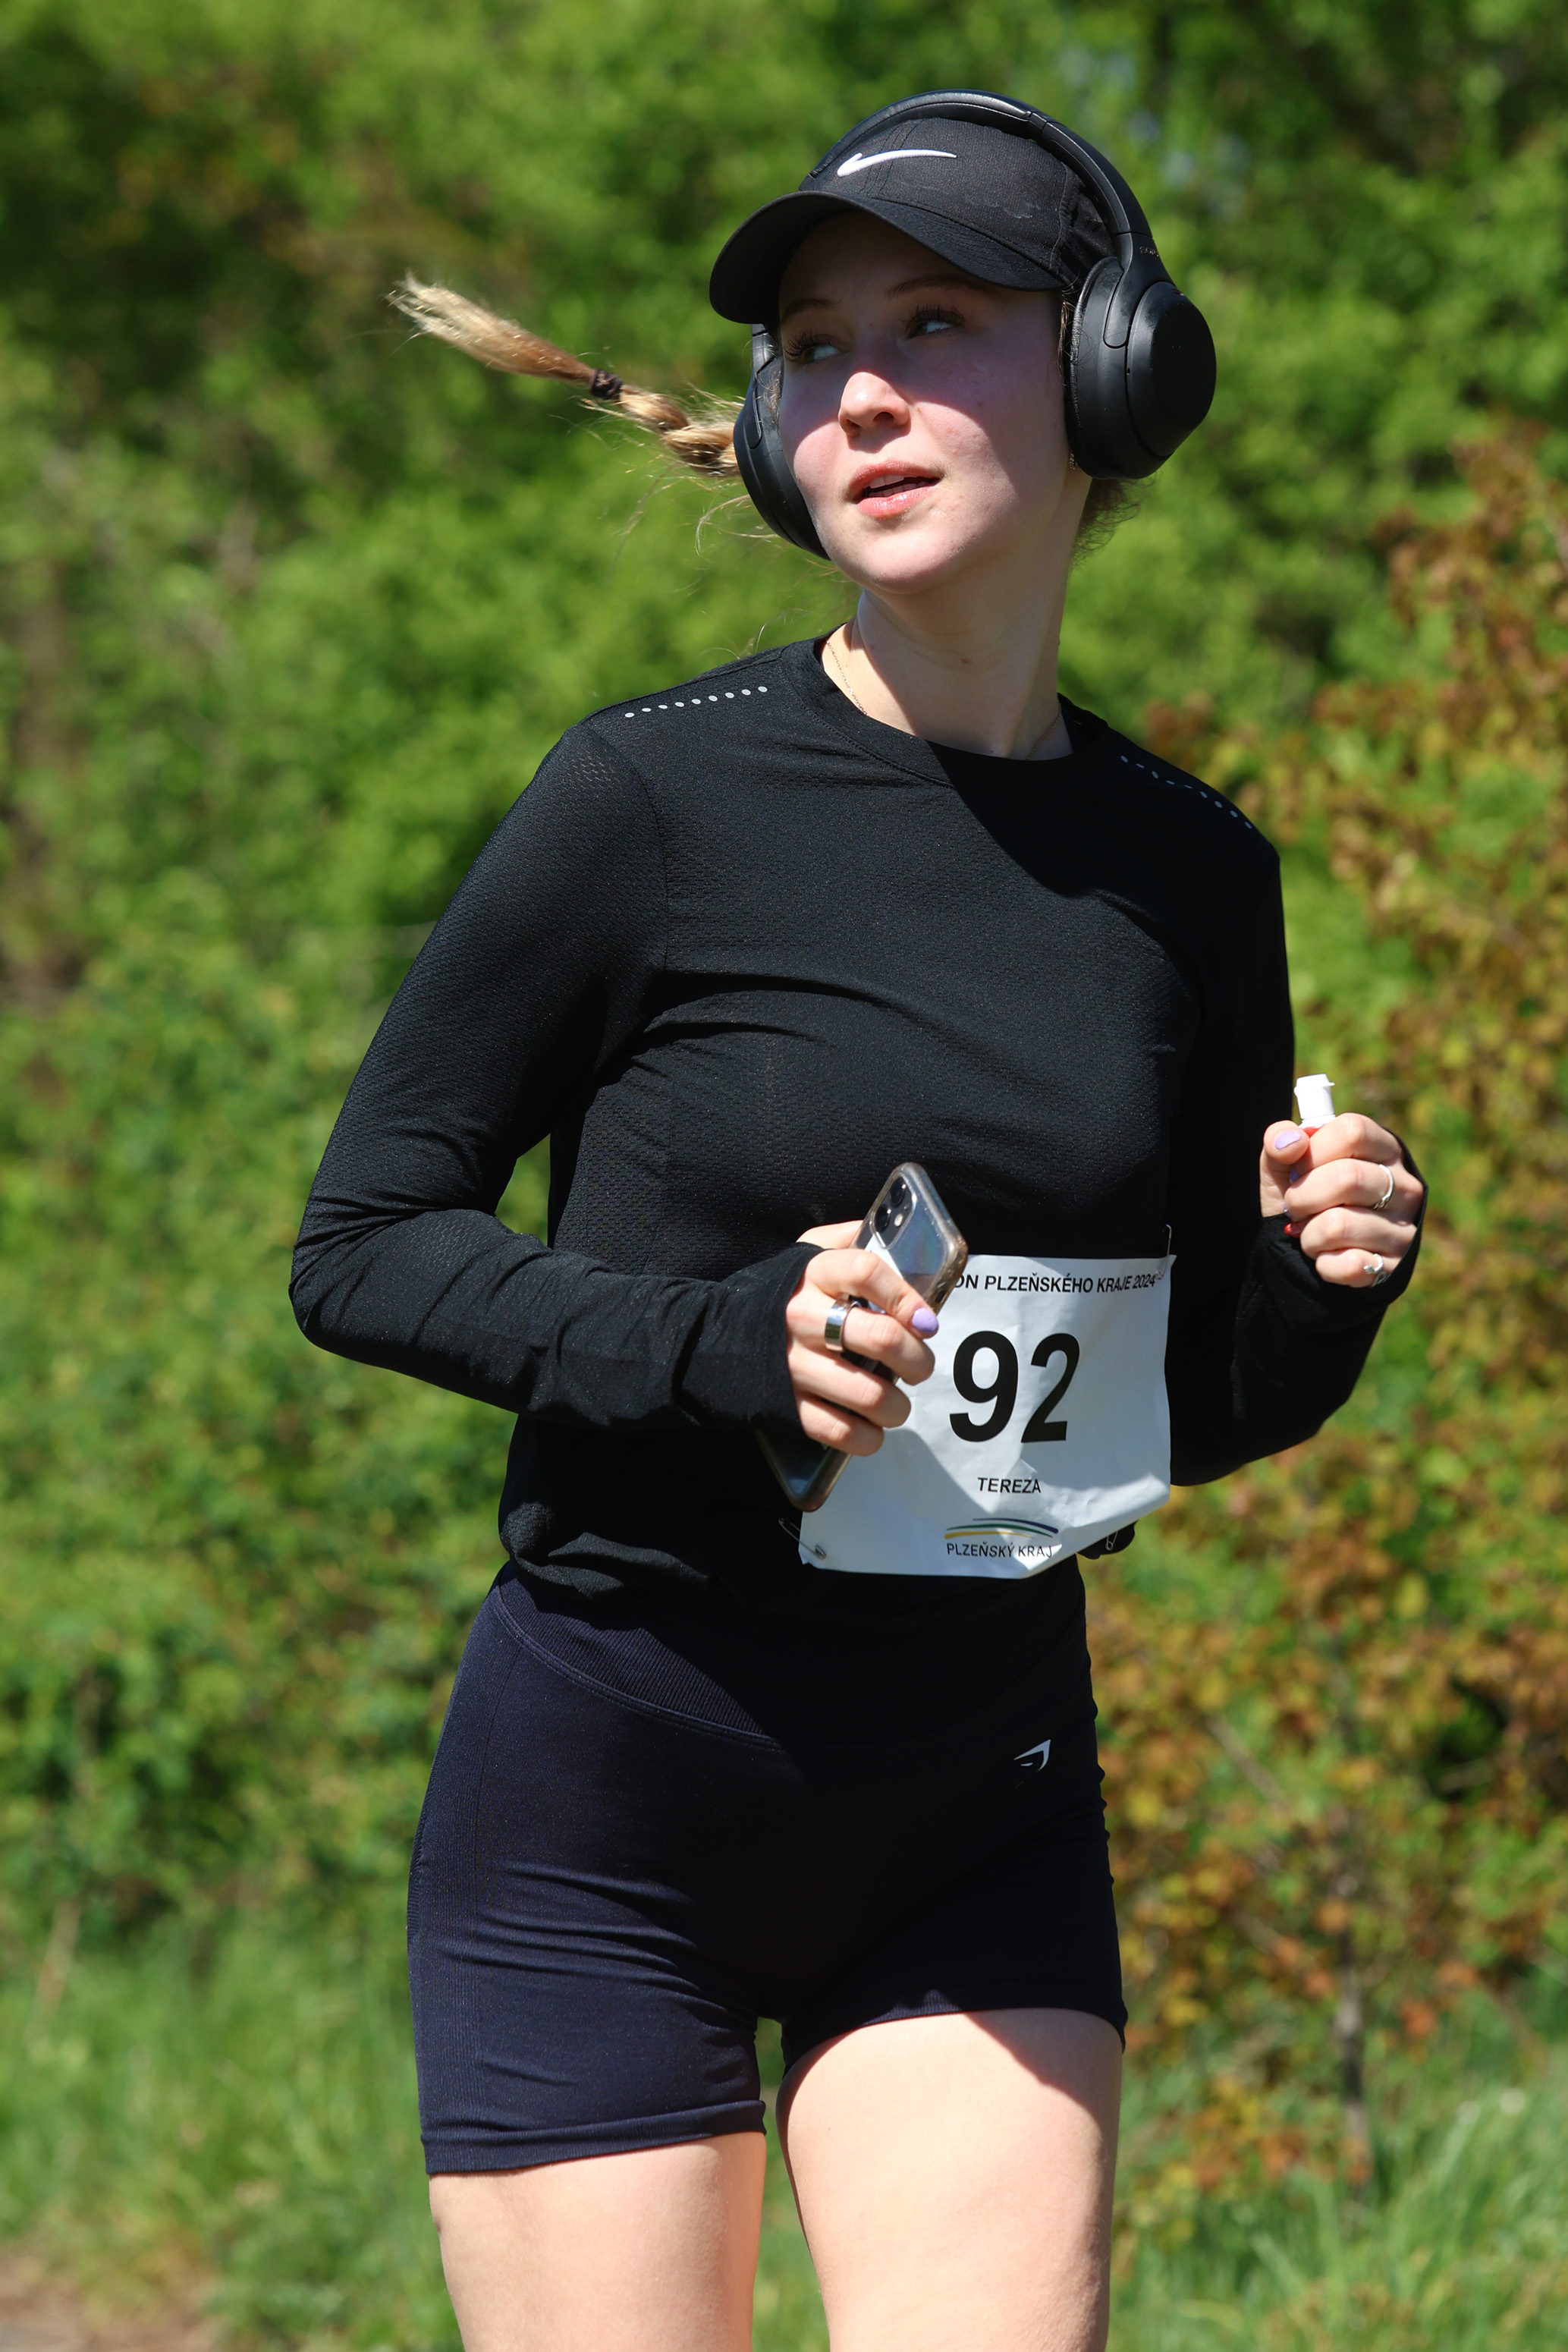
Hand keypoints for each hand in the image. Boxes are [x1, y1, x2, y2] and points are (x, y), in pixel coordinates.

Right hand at [786, 1220, 938, 1453]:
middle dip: (918, 1360)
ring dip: (898, 1407)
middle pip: (881, 1338)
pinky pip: (841, 1431)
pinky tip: (871, 1428)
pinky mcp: (786, 1406)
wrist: (707, 1339)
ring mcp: (794, 1365)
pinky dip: (868, 1437)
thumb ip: (847, 1240)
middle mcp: (803, 1318)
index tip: (926, 1321)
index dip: (906, 1297)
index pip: (868, 1271)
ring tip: (897, 1403)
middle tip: (920, 1367)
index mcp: (813, 1274)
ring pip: (870, 1394)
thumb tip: (897, 1229)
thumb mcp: (803, 1254)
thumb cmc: (773, 1295)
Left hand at [1260, 1112, 1423, 1286]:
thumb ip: (1280, 1144)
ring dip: (1309, 1235)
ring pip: (1340, 1225)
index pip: (1353, 1132)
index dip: (1313, 1151)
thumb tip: (1289, 1140)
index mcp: (1383, 1150)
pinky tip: (1328, 1257)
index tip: (1298, 1170)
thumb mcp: (1284, 1169)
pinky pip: (1349, 1264)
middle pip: (1348, 1178)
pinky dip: (1323, 1264)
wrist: (1308, 1259)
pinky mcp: (1395, 1267)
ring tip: (1311, 1235)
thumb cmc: (1304, 1202)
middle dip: (1302, 1197)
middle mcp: (1404, 1187)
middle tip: (1295, 1209)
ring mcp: (1404, 1229)